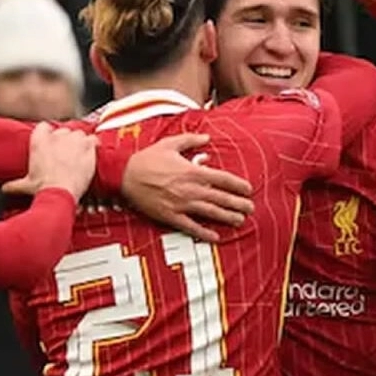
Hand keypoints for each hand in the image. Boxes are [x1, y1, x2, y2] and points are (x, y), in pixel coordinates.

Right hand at [3, 122, 97, 200]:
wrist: (59, 192)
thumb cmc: (42, 188)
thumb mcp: (25, 185)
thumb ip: (15, 184)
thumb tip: (6, 188)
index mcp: (39, 141)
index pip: (43, 127)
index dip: (48, 134)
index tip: (50, 143)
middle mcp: (56, 137)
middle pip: (63, 130)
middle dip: (65, 140)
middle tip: (65, 154)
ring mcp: (73, 140)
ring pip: (78, 133)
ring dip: (79, 142)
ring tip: (79, 154)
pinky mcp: (87, 147)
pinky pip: (93, 140)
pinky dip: (93, 145)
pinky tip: (92, 152)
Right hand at [122, 132, 253, 242]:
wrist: (125, 175)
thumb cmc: (147, 158)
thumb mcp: (170, 143)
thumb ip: (191, 140)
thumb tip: (207, 138)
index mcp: (192, 171)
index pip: (222, 178)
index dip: (238, 185)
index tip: (248, 189)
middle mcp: (190, 189)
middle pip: (221, 197)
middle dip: (238, 203)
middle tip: (251, 208)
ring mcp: (181, 204)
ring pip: (210, 212)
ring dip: (227, 217)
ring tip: (240, 221)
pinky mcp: (170, 216)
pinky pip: (191, 226)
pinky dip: (204, 233)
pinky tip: (215, 237)